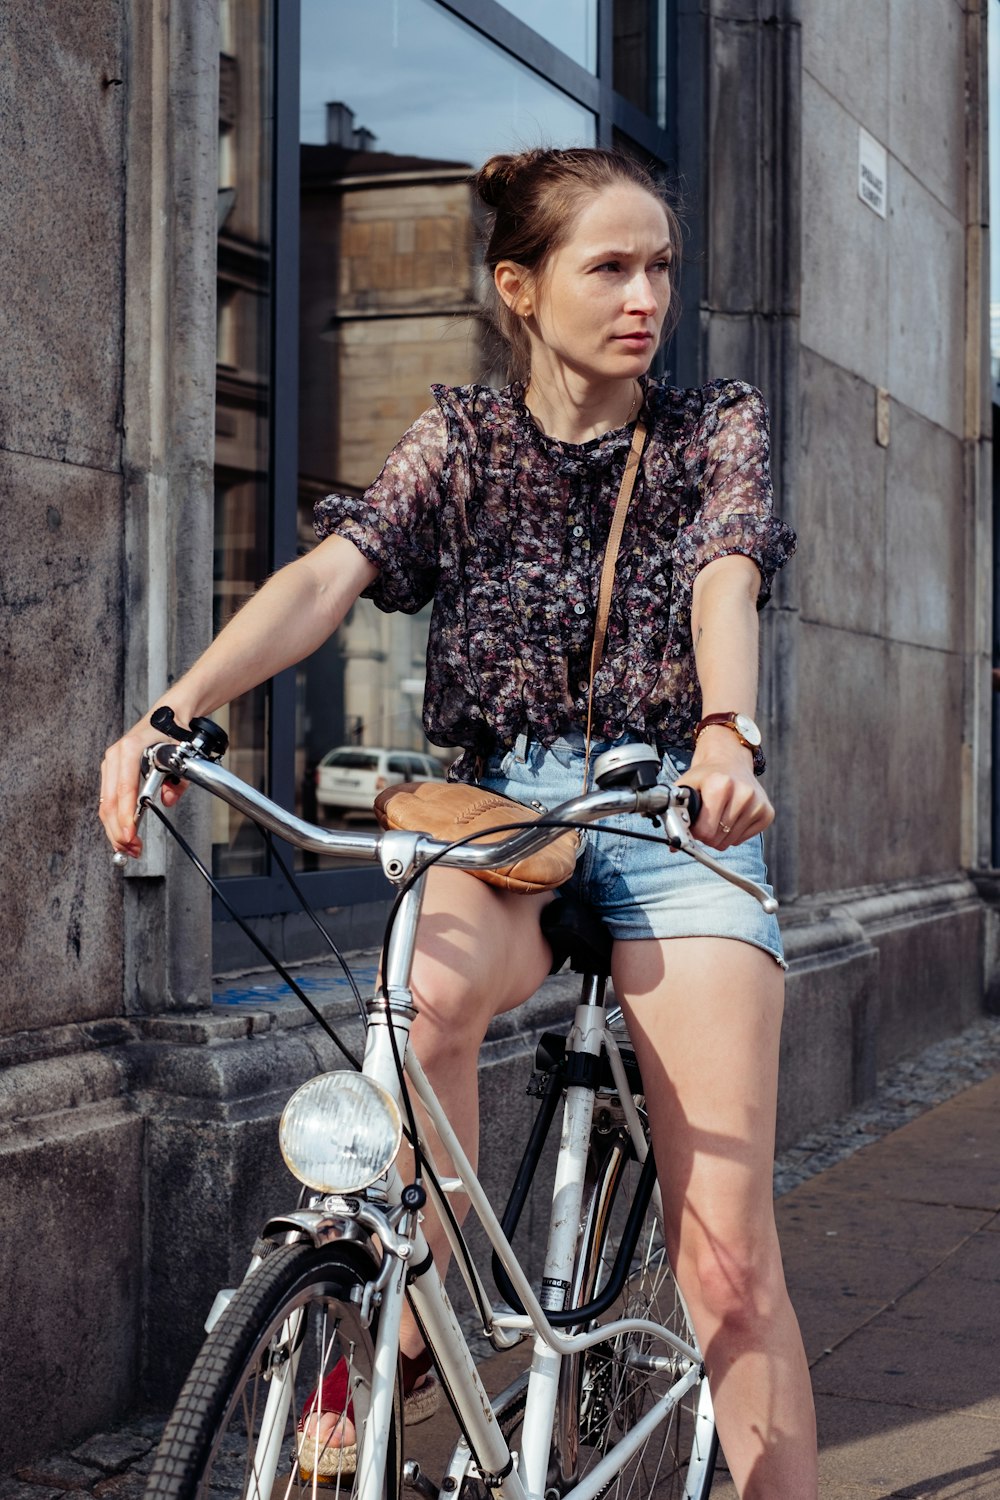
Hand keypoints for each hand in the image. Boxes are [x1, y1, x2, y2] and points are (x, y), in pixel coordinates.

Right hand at [99, 715, 186, 857]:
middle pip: (109, 802)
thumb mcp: (183, 755)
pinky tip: (122, 834)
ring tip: (129, 849)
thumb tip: (168, 801)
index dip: (126, 815)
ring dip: (115, 830)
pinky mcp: (111, 772)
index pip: (125, 789)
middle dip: (119, 830)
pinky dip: (114, 820)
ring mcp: (111, 765)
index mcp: (130, 749)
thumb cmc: (174, 732)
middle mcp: (115, 757)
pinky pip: (108, 801)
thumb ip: (178, 780)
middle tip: (131, 850)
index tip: (131, 834)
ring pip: (105, 805)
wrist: (168, 715)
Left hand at [680, 729, 773, 850]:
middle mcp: (744, 793)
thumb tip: (672, 847)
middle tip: (706, 818)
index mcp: (721, 785)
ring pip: (730, 842)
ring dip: (720, 835)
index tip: (694, 822)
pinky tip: (732, 815)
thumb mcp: (686, 787)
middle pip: (717, 839)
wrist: (729, 761)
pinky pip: (743, 839)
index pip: (705, 831)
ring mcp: (758, 803)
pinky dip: (734, 834)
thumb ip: (674, 813)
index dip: (695, 831)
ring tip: (719, 815)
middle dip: (707, 834)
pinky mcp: (767, 813)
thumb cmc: (706, 777)